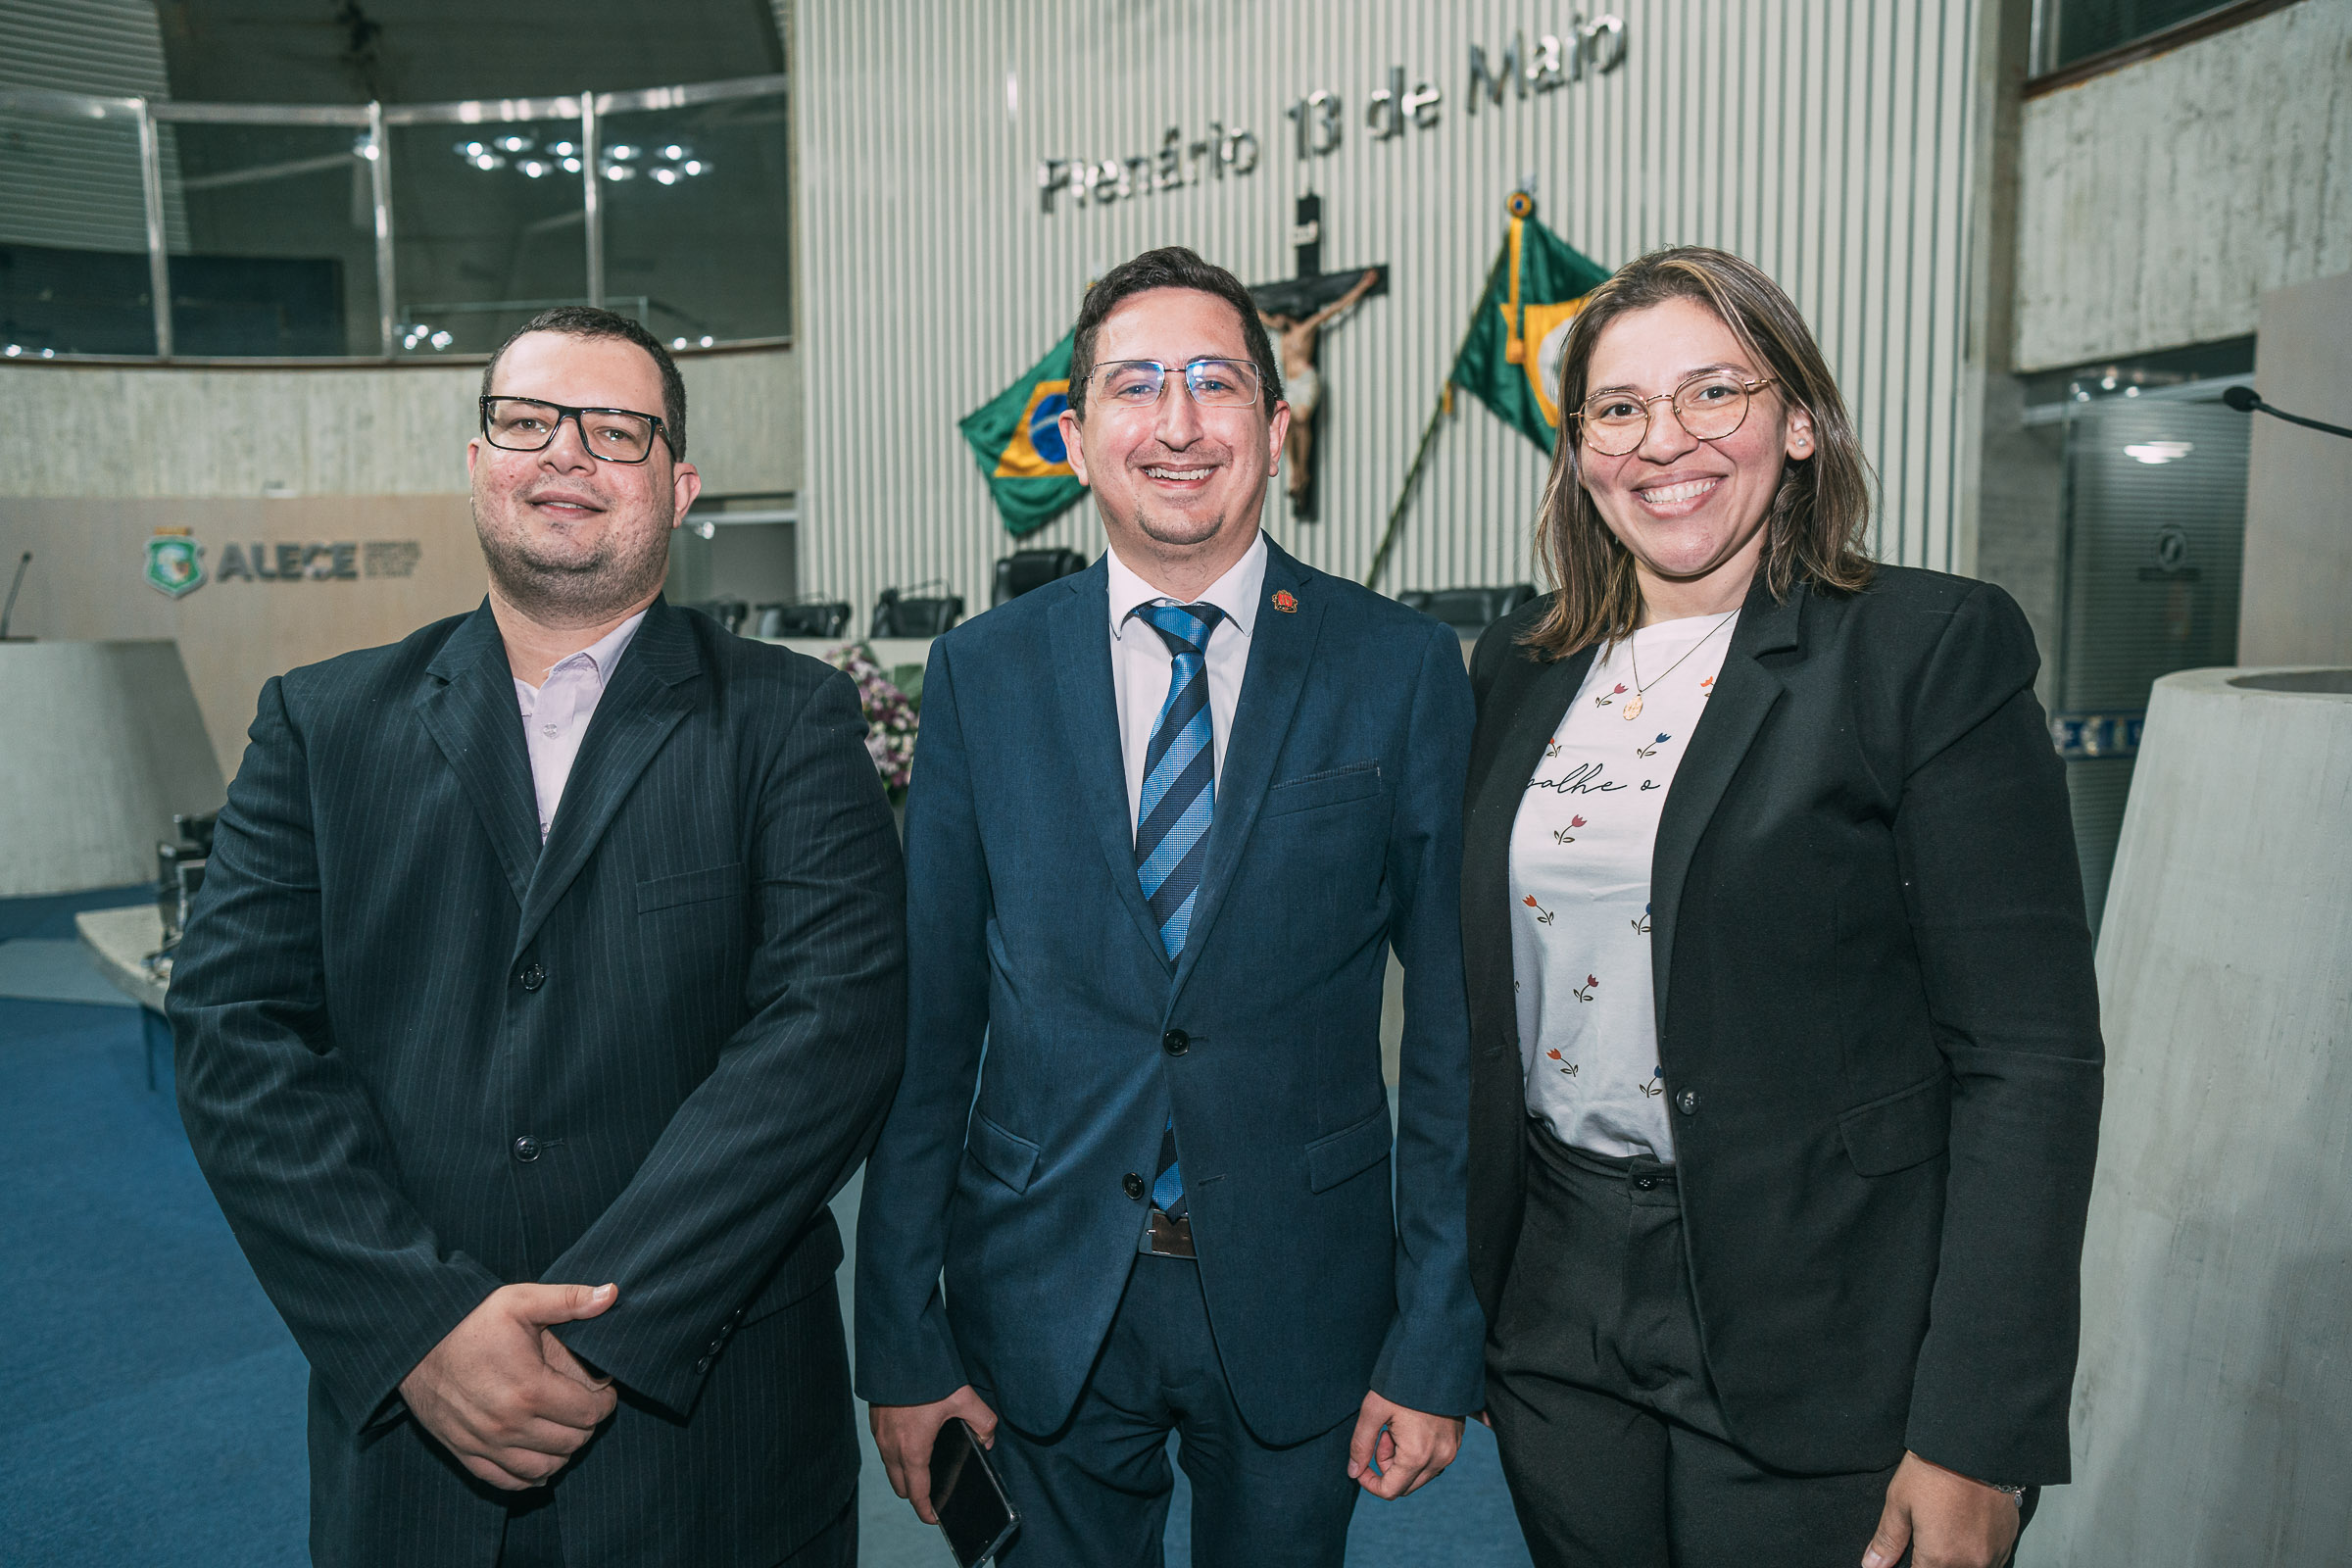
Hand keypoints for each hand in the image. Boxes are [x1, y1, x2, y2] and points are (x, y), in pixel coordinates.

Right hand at [398, 1282, 621, 1491]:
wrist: (414, 1343)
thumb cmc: (472, 1320)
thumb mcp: (521, 1300)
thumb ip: (570, 1300)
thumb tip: (612, 1293)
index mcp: (530, 1388)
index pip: (589, 1413)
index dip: (605, 1403)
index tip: (604, 1392)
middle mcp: (509, 1424)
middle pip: (572, 1443)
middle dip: (586, 1425)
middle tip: (584, 1407)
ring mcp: (486, 1443)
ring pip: (545, 1468)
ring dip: (562, 1452)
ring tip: (564, 1428)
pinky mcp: (465, 1453)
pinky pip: (508, 1481)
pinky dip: (530, 1474)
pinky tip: (538, 1455)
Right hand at [870, 1385, 998, 1524]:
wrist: (896, 1351)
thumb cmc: (928, 1377)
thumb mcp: (964, 1398)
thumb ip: (982, 1421)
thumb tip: (987, 1439)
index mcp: (913, 1450)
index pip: (917, 1493)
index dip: (926, 1511)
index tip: (934, 1518)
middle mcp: (891, 1448)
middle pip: (901, 1486)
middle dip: (915, 1494)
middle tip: (933, 1492)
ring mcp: (879, 1435)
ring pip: (890, 1467)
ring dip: (904, 1473)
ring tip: (924, 1467)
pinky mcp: (875, 1421)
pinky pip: (885, 1448)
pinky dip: (896, 1454)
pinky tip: (913, 1440)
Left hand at [1348, 1391, 1462, 1499]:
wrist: (1437, 1361)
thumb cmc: (1401, 1384)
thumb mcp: (1373, 1410)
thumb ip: (1360, 1444)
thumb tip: (1353, 1473)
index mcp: (1417, 1456)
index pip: (1389, 1491)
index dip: (1369, 1482)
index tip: (1361, 1464)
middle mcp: (1439, 1460)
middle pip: (1404, 1485)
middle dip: (1386, 1466)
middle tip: (1383, 1435)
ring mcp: (1450, 1452)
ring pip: (1418, 1475)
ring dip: (1402, 1460)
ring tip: (1397, 1428)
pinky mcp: (1455, 1443)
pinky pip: (1432, 1463)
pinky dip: (1417, 1454)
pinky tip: (1412, 1427)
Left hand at [1863, 1451, 2021, 1567]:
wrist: (1974, 1445)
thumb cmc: (1932, 1471)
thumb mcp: (1899, 1502)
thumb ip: (1888, 1540)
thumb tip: (1872, 1565)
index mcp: (1940, 1558)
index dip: (1912, 1565)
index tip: (1911, 1555)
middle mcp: (1970, 1563)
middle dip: (1935, 1562)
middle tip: (1927, 1537)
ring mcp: (1993, 1553)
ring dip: (1957, 1561)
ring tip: (1946, 1533)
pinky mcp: (2008, 1540)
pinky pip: (1992, 1561)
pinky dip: (1976, 1555)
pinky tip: (1965, 1534)